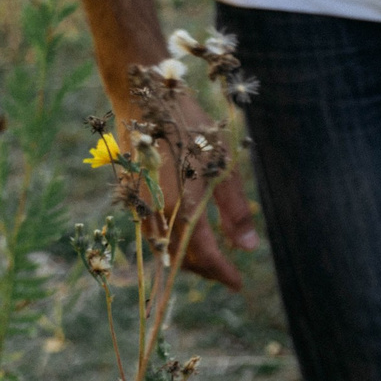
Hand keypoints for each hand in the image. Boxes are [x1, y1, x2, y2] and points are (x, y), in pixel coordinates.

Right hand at [110, 65, 257, 290]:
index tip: (238, 285)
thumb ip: (234, 210)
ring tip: (212, 260)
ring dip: (186, 259)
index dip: (222, 273)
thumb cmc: (188, 125)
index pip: (204, 254)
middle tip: (228, 276)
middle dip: (205, 270)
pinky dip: (171, 242)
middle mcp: (156, 212)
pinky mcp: (132, 193)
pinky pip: (152, 231)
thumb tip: (248, 248)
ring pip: (163, 247)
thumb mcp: (223, 165)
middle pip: (180, 258)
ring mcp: (140, 204)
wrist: (140, 95)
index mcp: (181, 207)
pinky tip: (186, 236)